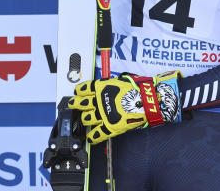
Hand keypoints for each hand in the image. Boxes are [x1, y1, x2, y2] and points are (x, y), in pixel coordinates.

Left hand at [67, 71, 181, 143]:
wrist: (146, 100)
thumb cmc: (136, 89)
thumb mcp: (118, 81)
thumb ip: (108, 85)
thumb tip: (104, 87)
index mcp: (100, 88)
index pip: (82, 90)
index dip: (78, 92)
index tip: (77, 94)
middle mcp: (98, 101)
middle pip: (80, 105)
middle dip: (77, 105)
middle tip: (74, 106)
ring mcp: (103, 114)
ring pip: (86, 118)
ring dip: (85, 119)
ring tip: (85, 120)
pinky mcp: (110, 126)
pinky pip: (97, 133)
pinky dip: (92, 137)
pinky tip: (90, 137)